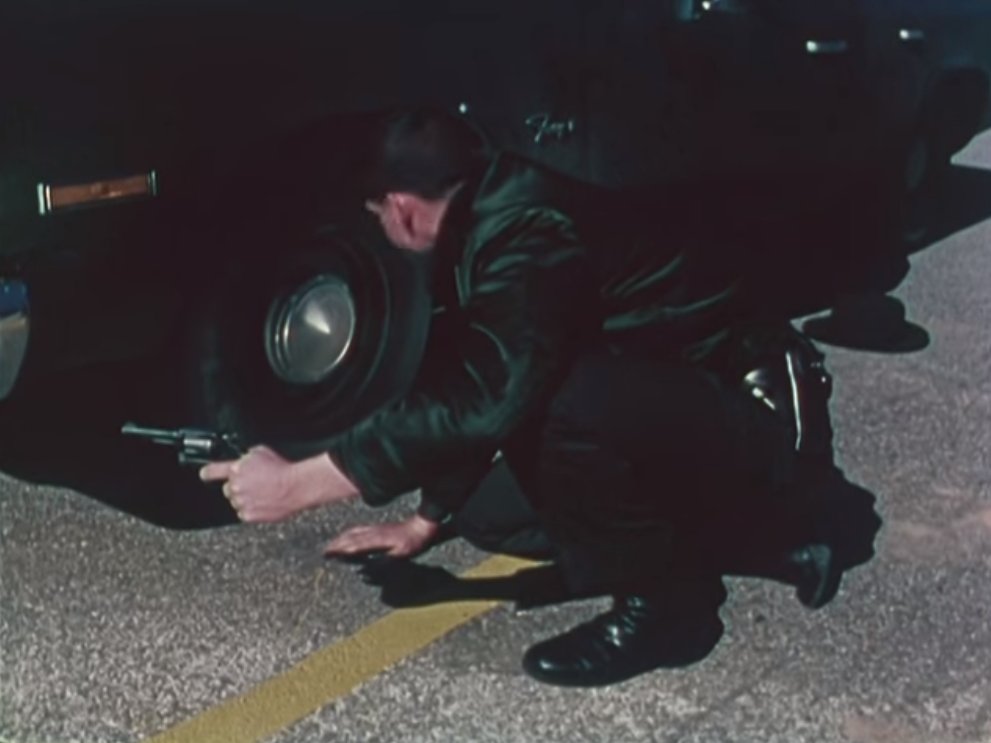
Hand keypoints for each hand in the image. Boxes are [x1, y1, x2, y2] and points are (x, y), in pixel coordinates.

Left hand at [199, 446, 357, 522]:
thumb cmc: (282, 469)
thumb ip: (246, 458)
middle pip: (228, 489)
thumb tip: (243, 461)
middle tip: (255, 485)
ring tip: (263, 494)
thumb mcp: (261, 452)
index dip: (208, 473)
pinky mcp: (248, 515)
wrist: (295, 486)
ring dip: (246, 499)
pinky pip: (244, 513)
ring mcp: (240, 502)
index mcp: (236, 469)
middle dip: (238, 487)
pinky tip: (264, 502)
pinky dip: (252, 510)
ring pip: (236, 502)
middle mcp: (235, 486)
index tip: (204, 474)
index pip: (213, 471)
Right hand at [324, 514, 441, 557]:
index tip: (329, 554)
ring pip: (354, 532)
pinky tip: (346, 536)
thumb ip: (383, 563)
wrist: (421, 526)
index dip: (341, 549)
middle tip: (324, 552)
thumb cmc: (413, 543)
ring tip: (331, 545)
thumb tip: (363, 572)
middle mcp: (374, 533)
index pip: (355, 545)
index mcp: (378, 540)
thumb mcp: (401, 556)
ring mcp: (375, 529)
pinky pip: (359, 529)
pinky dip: (349, 533)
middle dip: (336, 544)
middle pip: (351, 537)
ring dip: (341, 538)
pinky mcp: (378, 528)